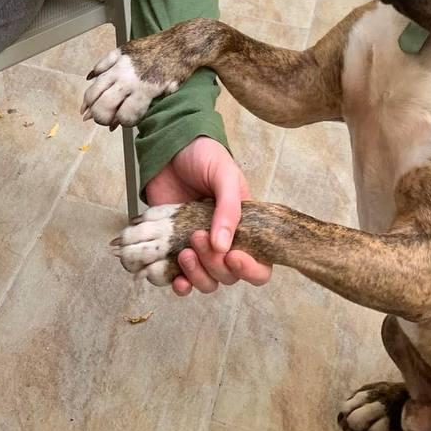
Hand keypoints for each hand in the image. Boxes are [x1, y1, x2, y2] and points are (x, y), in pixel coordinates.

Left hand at [145, 137, 271, 296]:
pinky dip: (177, 284)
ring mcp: (198, 247)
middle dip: (214, 264)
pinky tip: (173, 277)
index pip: (260, 263)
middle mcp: (224, 242)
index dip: (250, 269)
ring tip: (183, 252)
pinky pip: (180, 279)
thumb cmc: (204, 157)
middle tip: (197, 236)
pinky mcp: (173, 247)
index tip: (232, 256)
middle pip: (229, 275)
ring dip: (196, 275)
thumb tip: (223, 246)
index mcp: (246, 227)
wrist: (170, 147)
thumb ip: (229, 208)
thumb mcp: (224, 175)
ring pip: (206, 281)